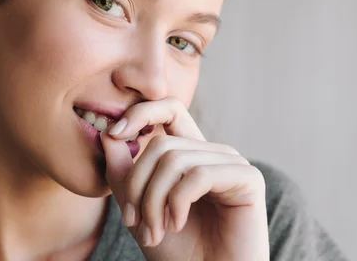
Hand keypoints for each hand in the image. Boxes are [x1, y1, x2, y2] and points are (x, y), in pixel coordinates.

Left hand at [101, 98, 269, 260]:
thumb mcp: (139, 208)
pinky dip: (177, 202)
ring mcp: (232, 164)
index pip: (169, 109)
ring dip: (154, 200)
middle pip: (162, 143)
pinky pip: (198, 175)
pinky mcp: (248, 179)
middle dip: (138, 184)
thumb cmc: (177, 251)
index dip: (141, 112)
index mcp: (191, 154)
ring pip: (175, 159)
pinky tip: (176, 224)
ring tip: (153, 232)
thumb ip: (123, 172)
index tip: (114, 132)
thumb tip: (107, 132)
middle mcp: (213, 153)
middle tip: (134, 222)